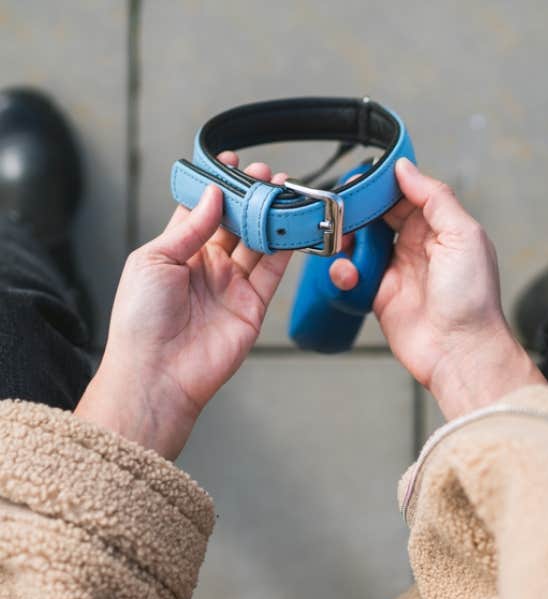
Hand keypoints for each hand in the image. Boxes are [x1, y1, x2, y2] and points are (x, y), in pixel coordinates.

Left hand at [76, 154, 291, 458]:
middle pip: (235, 224)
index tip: (230, 163)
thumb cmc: (141, 320)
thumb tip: (214, 195)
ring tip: (284, 190)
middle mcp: (206, 267)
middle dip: (250, 197)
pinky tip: (292, 224)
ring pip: (257, 243)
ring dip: (270, 217)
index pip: (201, 211)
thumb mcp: (154, 260)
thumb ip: (189, 227)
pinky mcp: (252, 305)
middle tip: (265, 175)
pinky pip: (273, 270)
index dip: (217, 187)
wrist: (158, 372)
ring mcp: (231, 286)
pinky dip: (286, 247)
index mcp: (177, 253)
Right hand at [330, 158, 545, 419]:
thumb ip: (434, 198)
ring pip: (361, 243)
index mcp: (440, 228)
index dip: (382, 186)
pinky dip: (344, 271)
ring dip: (347, 241)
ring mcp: (396, 270)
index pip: (405, 195)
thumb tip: (405, 169)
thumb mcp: (463, 235)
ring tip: (342, 244)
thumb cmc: (472, 299)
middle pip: (378, 217)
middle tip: (340, 209)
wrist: (459, 351)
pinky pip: (353, 274)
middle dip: (358, 211)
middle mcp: (417, 246)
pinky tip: (349, 275)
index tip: (359, 179)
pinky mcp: (378, 295)